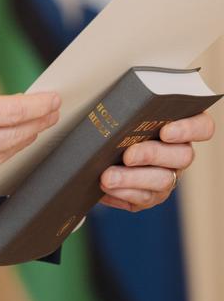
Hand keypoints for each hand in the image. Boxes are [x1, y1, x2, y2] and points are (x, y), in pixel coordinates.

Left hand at [99, 111, 214, 212]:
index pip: (203, 126)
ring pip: (162, 181)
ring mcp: (169, 176)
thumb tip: (123, 104)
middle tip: (127, 155)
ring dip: (131, 180)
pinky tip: (104, 190)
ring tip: (106, 178)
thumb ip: (132, 102)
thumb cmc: (115, 116)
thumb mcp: (125, 104)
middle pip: (182, 156)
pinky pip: (143, 199)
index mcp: (180, 124)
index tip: (165, 131)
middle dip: (152, 155)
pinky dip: (122, 194)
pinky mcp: (152, 194)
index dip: (189, 129)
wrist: (97, 140)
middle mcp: (180, 152)